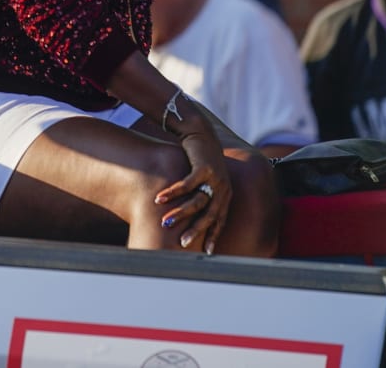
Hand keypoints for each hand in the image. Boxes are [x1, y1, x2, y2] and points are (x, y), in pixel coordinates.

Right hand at [154, 130, 232, 254]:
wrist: (201, 133)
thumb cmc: (200, 160)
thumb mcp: (205, 181)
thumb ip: (200, 197)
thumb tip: (187, 217)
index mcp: (225, 195)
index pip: (220, 221)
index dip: (212, 236)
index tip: (205, 252)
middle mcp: (224, 188)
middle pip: (210, 215)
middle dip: (196, 230)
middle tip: (182, 244)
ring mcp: (215, 178)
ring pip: (197, 201)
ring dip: (180, 213)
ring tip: (165, 223)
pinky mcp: (204, 167)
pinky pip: (187, 183)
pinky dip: (173, 192)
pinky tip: (159, 198)